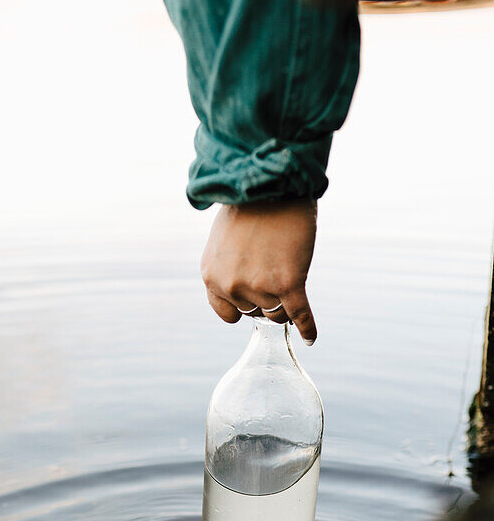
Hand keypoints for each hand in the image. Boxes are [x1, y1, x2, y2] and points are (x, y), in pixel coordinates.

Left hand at [200, 198, 317, 344]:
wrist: (271, 182)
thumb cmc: (250, 206)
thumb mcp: (223, 241)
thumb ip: (228, 268)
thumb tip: (243, 287)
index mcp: (211, 276)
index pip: (228, 314)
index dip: (244, 306)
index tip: (255, 297)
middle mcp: (231, 286)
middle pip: (257, 312)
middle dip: (268, 297)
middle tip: (277, 268)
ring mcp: (259, 286)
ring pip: (278, 313)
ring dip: (287, 299)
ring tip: (291, 271)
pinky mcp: (288, 283)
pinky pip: (298, 314)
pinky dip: (306, 328)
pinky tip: (310, 339)